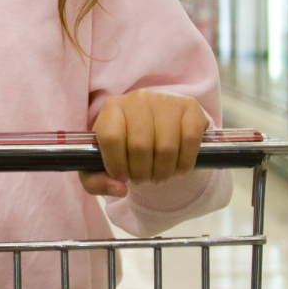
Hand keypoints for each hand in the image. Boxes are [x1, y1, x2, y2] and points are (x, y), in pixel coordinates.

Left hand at [81, 91, 207, 198]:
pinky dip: (185, 162)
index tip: (122, 176)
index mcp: (111, 108)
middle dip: (141, 173)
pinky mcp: (189, 106)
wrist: (154, 126)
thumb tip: (120, 189)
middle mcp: (138, 99)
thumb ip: (97, 181)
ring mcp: (165, 100)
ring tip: (159, 177)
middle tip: (143, 180)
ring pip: (166, 146)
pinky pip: (190, 138)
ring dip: (163, 172)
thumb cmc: (124, 146)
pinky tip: (179, 170)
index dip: (116, 163)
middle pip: (140, 145)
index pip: (110, 136)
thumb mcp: (101, 163)